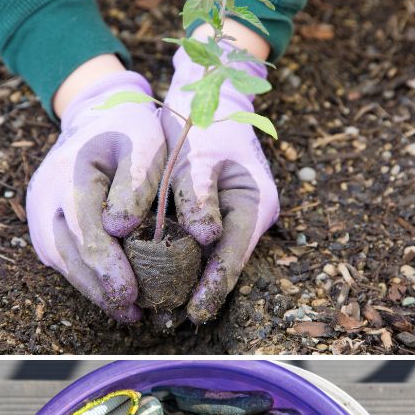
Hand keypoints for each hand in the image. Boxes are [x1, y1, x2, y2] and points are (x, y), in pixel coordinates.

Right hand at [27, 70, 166, 321]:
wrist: (99, 116)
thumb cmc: (131, 131)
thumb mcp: (146, 143)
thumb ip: (137, 182)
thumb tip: (120, 227)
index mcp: (72, 172)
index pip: (85, 228)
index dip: (107, 265)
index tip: (129, 293)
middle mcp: (46, 195)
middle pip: (68, 252)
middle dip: (100, 287)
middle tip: (132, 313)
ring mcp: (40, 211)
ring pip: (62, 260)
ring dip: (93, 290)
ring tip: (128, 313)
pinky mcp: (45, 225)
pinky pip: (63, 258)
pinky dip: (87, 279)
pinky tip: (114, 297)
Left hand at [161, 43, 279, 323]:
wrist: (211, 92)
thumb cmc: (207, 119)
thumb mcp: (201, 154)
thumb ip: (199, 196)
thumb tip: (204, 237)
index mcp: (255, 203)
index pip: (234, 255)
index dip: (214, 286)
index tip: (194, 312)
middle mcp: (249, 215)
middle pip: (225, 263)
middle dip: (201, 292)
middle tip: (172, 322)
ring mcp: (234, 216)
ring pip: (211, 257)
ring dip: (190, 281)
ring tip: (165, 310)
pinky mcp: (216, 213)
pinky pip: (199, 244)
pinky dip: (181, 261)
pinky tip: (159, 277)